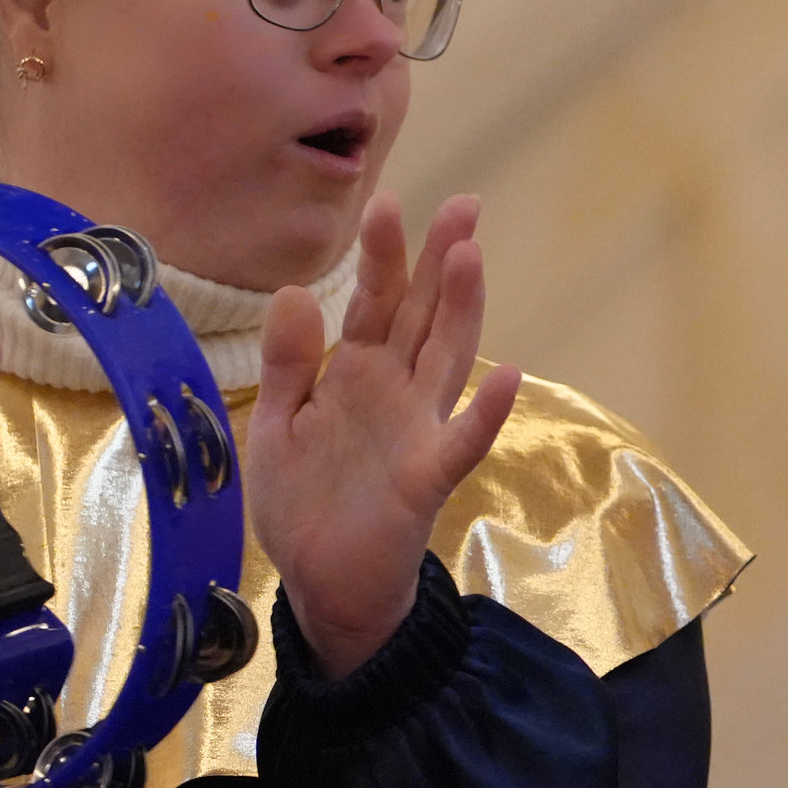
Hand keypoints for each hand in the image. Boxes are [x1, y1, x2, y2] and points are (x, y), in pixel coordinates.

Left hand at [248, 192, 521, 676]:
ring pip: (447, 360)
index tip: (388, 201)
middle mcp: (398, 392)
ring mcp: (419, 431)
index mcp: (359, 374)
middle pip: (424, 315)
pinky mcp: (427, 479)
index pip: (377, 303)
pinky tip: (509, 378)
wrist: (322, 586)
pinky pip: (461, 442)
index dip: (385, 256)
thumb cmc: (306, 502)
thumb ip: (289, 362)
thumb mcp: (277, 424)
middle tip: (463, 204)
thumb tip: (296, 291)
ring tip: (471, 258)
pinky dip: (486, 413)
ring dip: (462, 310)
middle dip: (440, 261)